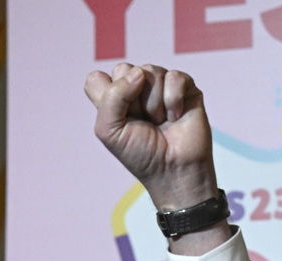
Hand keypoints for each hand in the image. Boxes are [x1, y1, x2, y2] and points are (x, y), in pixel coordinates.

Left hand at [84, 63, 216, 209]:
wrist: (173, 169)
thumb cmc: (140, 154)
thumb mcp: (109, 131)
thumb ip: (112, 98)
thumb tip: (139, 72)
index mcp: (112, 99)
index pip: (97, 78)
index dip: (106, 94)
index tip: (118, 117)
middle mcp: (135, 88)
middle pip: (124, 69)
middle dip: (132, 100)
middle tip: (142, 121)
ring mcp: (160, 85)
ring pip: (149, 71)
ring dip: (153, 104)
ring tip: (159, 122)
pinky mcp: (184, 86)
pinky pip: (174, 77)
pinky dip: (173, 101)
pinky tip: (175, 117)